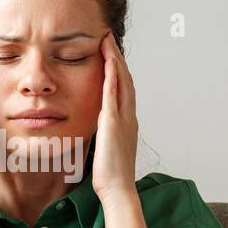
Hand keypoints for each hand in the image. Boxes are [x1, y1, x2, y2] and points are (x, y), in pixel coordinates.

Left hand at [91, 30, 138, 201]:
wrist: (118, 189)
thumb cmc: (110, 174)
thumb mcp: (107, 147)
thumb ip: (105, 134)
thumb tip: (98, 127)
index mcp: (126, 121)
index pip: (123, 88)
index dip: (117, 69)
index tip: (109, 53)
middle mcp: (129, 116)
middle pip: (125, 79)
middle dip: (117, 57)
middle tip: (108, 38)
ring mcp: (123, 118)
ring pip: (122, 82)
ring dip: (115, 60)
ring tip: (106, 42)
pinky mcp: (114, 123)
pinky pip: (113, 95)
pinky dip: (112, 76)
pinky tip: (108, 62)